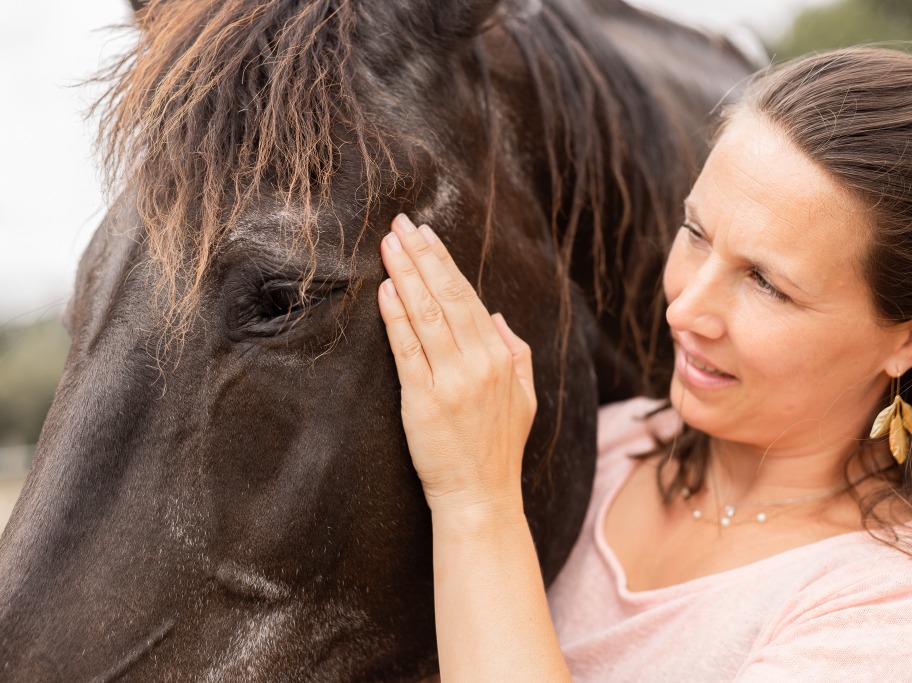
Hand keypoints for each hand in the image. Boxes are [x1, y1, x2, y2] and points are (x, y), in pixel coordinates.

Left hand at [377, 213, 536, 516]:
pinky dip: (396, 319)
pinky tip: (386, 291)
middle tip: (400, 224)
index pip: (469, 297)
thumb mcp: (525, 398)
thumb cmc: (498, 450)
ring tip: (388, 245)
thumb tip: (495, 315)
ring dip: (406, 276)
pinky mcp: (424, 402)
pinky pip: (408, 352)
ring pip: (427, 316)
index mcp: (501, 358)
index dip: (444, 262)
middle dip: (422, 256)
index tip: (425, 235)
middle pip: (447, 297)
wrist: (481, 497)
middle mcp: (479, 364)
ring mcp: (452, 382)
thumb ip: (516, 352)